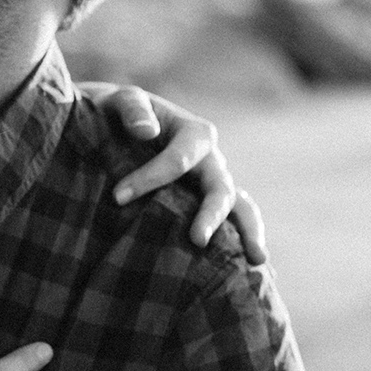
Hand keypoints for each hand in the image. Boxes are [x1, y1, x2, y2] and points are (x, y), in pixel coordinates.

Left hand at [80, 83, 268, 263]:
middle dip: (211, 213)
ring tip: (256, 259)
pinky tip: (249, 269)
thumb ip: (133, 109)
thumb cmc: (115, 114)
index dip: (150, 178)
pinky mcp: (206, 204)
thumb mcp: (118, 101)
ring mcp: (213, 184)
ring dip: (247, 231)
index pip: (179, 160)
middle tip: (197, 240)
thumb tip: (148, 132)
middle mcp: (210, 161)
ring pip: (239, 206)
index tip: (117, 197)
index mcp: (194, 133)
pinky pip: (231, 221)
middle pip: (220, 187)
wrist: (114, 127)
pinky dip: (240, 240)